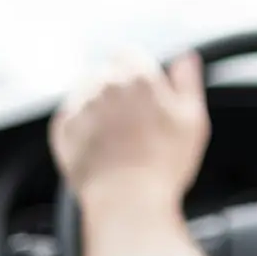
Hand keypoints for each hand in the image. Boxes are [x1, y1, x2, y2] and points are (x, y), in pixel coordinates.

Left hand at [49, 51, 210, 205]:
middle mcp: (105, 86)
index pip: (130, 53)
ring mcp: (81, 107)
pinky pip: (71, 115)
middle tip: (136, 119)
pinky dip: (83, 123)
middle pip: (108, 72)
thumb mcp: (193, 119)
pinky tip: (101, 143)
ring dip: (100, 104)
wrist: (128, 202)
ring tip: (117, 134)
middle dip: (119, 89)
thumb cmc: (165, 165)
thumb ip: (188, 81)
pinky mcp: (63, 129)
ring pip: (88, 92)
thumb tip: (186, 58)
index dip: (139, 70)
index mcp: (138, 78)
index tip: (146, 91)